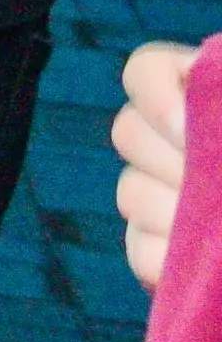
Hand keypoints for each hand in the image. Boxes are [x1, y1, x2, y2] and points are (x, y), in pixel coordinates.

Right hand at [125, 40, 197, 289]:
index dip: (155, 96)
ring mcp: (165, 195)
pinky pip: (140, 247)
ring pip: (131, 192)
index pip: (146, 72)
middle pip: (129, 131)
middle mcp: (178, 141)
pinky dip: (165, 258)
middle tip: (220, 191)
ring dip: (173, 211)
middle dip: (170, 162)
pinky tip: (210, 269)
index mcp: (210, 95)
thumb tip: (212, 126)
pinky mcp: (165, 249)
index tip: (189, 128)